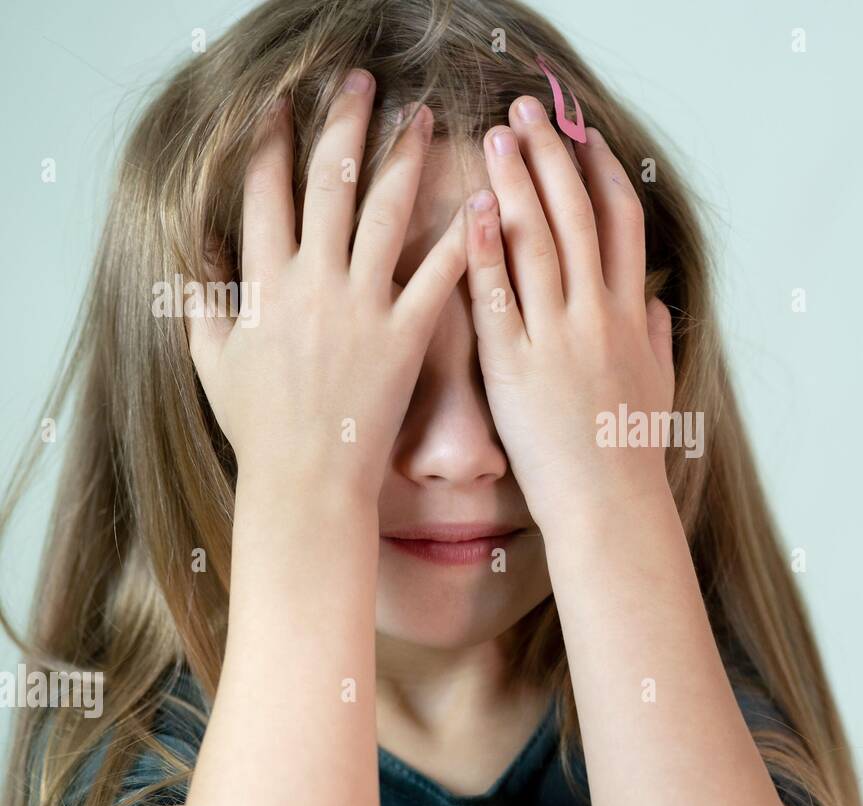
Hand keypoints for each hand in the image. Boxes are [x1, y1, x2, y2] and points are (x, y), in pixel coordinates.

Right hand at [188, 70, 465, 500]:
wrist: (306, 480)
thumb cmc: (258, 426)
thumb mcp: (211, 359)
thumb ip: (202, 298)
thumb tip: (196, 248)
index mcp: (264, 282)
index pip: (265, 191)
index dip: (273, 141)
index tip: (282, 103)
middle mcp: (313, 281)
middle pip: (330, 181)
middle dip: (345, 122)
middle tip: (361, 82)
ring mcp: (362, 305)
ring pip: (386, 212)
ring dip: (405, 157)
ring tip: (421, 118)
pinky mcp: (406, 335)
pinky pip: (436, 275)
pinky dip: (460, 236)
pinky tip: (480, 198)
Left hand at [464, 95, 674, 530]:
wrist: (612, 509)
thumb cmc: (632, 457)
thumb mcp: (658, 390)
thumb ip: (658, 339)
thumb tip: (657, 303)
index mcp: (631, 317)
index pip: (623, 225)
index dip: (602, 173)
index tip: (582, 137)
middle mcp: (599, 315)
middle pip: (579, 216)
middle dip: (553, 157)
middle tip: (526, 111)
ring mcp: (559, 338)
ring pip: (541, 242)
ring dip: (518, 183)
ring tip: (496, 136)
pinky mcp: (517, 367)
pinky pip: (500, 297)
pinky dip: (486, 249)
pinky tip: (470, 208)